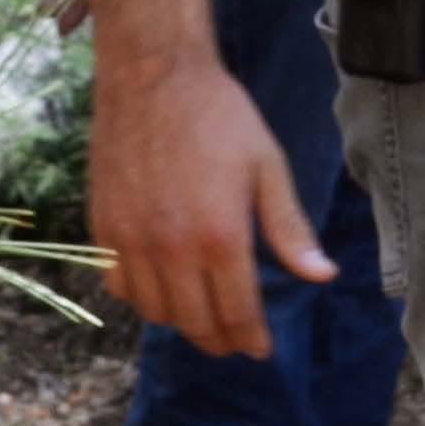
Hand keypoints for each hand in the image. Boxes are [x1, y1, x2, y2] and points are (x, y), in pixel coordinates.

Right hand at [86, 47, 331, 355]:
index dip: (250, 338)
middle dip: (219, 339)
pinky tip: (161, 287)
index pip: (236, 312)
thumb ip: (290, 229)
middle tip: (234, 342)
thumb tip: (321, 276)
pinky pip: (119, 285)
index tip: (260, 349)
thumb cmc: (220, 117)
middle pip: (195, 322)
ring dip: (181, 322)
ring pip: (155, 312)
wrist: (153, 76)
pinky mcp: (103, 228)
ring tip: (201, 316)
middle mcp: (171, 249)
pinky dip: (141, 298)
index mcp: (220, 236)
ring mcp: (131, 241)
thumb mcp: (268, 167)